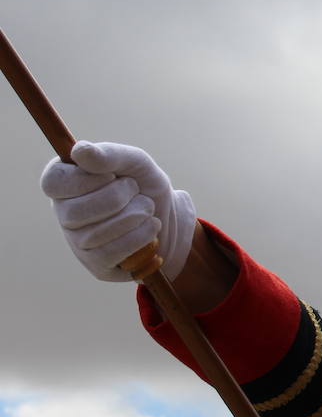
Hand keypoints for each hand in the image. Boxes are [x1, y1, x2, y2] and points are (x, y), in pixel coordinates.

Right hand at [40, 141, 196, 281]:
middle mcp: (64, 214)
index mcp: (65, 184)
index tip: (111, 175)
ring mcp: (77, 243)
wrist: (173, 219)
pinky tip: (151, 229)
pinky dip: (140, 237)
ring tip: (147, 209)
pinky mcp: (97, 265)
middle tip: (136, 191)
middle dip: (118, 198)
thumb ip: (110, 154)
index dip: (85, 180)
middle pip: (75, 212)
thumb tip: (79, 151)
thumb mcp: (136, 163)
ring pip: (96, 235)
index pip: (53, 183)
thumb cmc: (145, 186)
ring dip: (135, 216)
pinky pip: (111, 254)